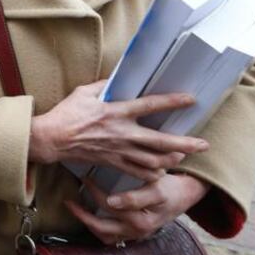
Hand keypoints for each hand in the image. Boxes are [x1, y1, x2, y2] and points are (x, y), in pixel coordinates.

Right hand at [29, 80, 208, 182]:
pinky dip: (152, 174)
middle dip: (185, 144)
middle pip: (160, 142)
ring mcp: (118, 151)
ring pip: (153, 161)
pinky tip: (160, 171)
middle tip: (203, 145)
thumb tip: (118, 80)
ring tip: (183, 157)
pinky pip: (137, 173)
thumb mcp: (84, 92)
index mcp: (116, 111)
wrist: (52, 139)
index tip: (190, 99)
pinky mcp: (112, 162)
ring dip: (171, 160)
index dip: (172, 102)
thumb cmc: (67, 113)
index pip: (150, 105)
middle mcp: (122, 133)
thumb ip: (104, 85)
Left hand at [65, 173, 210, 244]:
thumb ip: (138, 191)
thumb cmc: (169, 186)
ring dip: (87, 223)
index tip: (86, 179)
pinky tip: (85, 214)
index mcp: (143, 217)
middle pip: (104, 228)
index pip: (115, 206)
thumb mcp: (158, 185)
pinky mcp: (132, 234)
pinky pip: (110, 236)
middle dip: (83, 215)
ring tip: (73, 207)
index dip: (97, 192)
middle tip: (69, 201)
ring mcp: (134, 234)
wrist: (183, 196)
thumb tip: (114, 199)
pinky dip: (96, 227)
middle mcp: (138, 229)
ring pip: (105, 235)